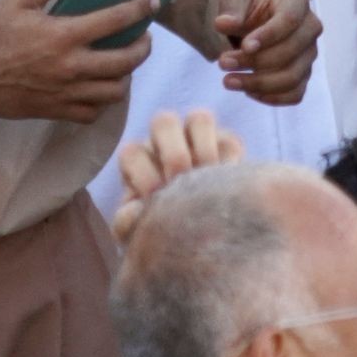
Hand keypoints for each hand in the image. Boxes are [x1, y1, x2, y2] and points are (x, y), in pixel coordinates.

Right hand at [0, 0, 156, 123]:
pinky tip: (100, 85)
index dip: (139, 9)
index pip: (115, 20)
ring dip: (127, 75)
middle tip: (144, 37)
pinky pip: (93, 112)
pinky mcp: (57, 110)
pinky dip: (104, 100)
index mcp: (63, 35)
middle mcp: (70, 66)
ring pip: (114, 91)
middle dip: (143, 47)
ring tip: (125, 61)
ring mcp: (66, 92)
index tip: (152, 3)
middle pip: (125, 61)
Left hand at [111, 107, 244, 242]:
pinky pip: (230, 141)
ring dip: (204, 150)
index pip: (132, 151)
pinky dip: (229, 162)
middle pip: (164, 121)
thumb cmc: (159, 230)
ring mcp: (197, 139)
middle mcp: (165, 142)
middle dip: (174, 154)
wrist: (198, 237)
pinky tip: (228, 188)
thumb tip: (136, 210)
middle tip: (183, 182)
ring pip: (200, 118)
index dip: (142, 174)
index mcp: (139, 159)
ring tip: (208, 180)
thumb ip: (127, 223)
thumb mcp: (139, 231)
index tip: (154, 199)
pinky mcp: (227, 145)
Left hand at [215, 0, 321, 104]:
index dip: (268, 36)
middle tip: (223, 62)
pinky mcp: (304, 75)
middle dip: (255, 61)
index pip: (290, 19)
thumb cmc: (248, 5)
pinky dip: (271, 97)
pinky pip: (294, 94)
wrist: (255, 18)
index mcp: (296, 0)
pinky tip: (247, 91)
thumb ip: (231, 10)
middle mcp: (310, 27)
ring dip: (259, 83)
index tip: (244, 46)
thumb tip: (222, 24)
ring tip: (228, 81)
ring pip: (292, 77)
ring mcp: (309, 54)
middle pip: (291, 51)